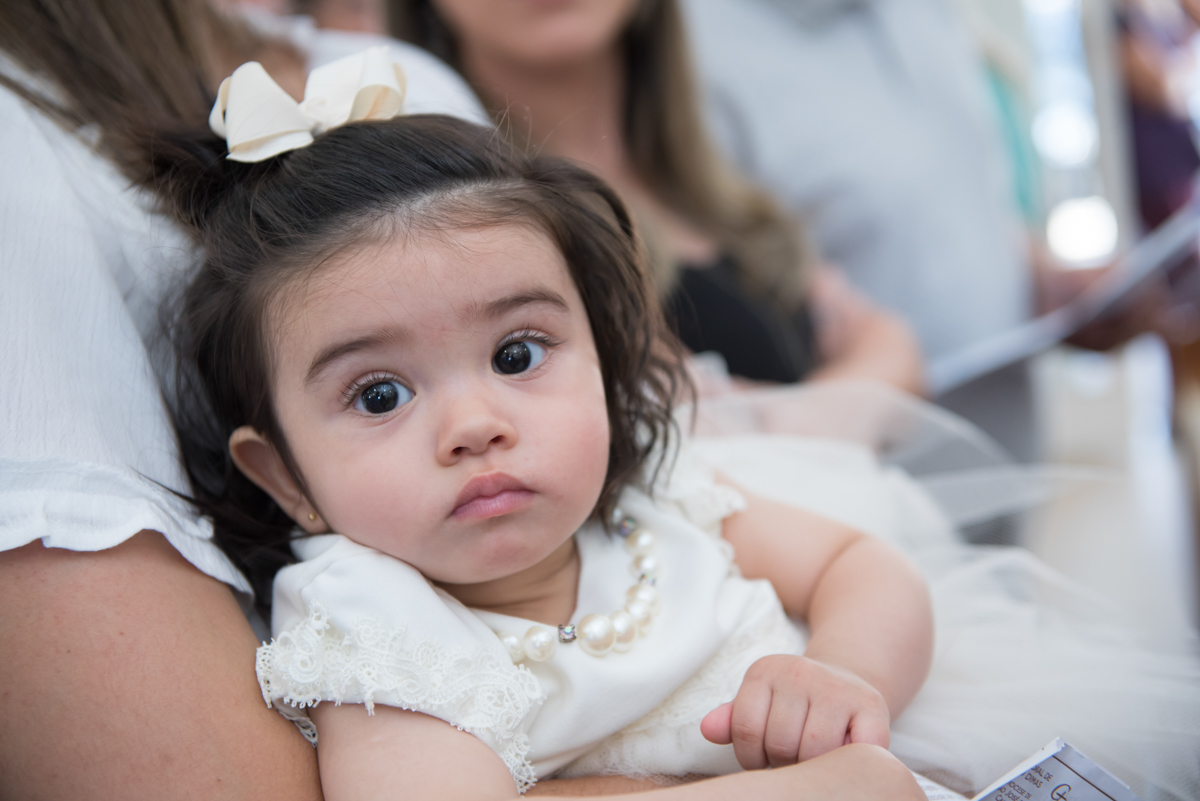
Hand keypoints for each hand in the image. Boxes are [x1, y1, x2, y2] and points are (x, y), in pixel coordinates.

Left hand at [699, 655, 889, 769]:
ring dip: (813, 766)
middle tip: (793, 758)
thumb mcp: (761, 701)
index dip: (753, 757)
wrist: (847, 678)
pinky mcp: (871, 705)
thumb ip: (734, 718)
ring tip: (813, 757)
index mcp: (764, 671)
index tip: (765, 758)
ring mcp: (836, 687)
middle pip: (781, 742)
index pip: (747, 730)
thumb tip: (708, 729)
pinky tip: (843, 754)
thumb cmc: (796, 702)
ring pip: (815, 750)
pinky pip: (857, 749)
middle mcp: (799, 672)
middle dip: (784, 762)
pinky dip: (850, 762)